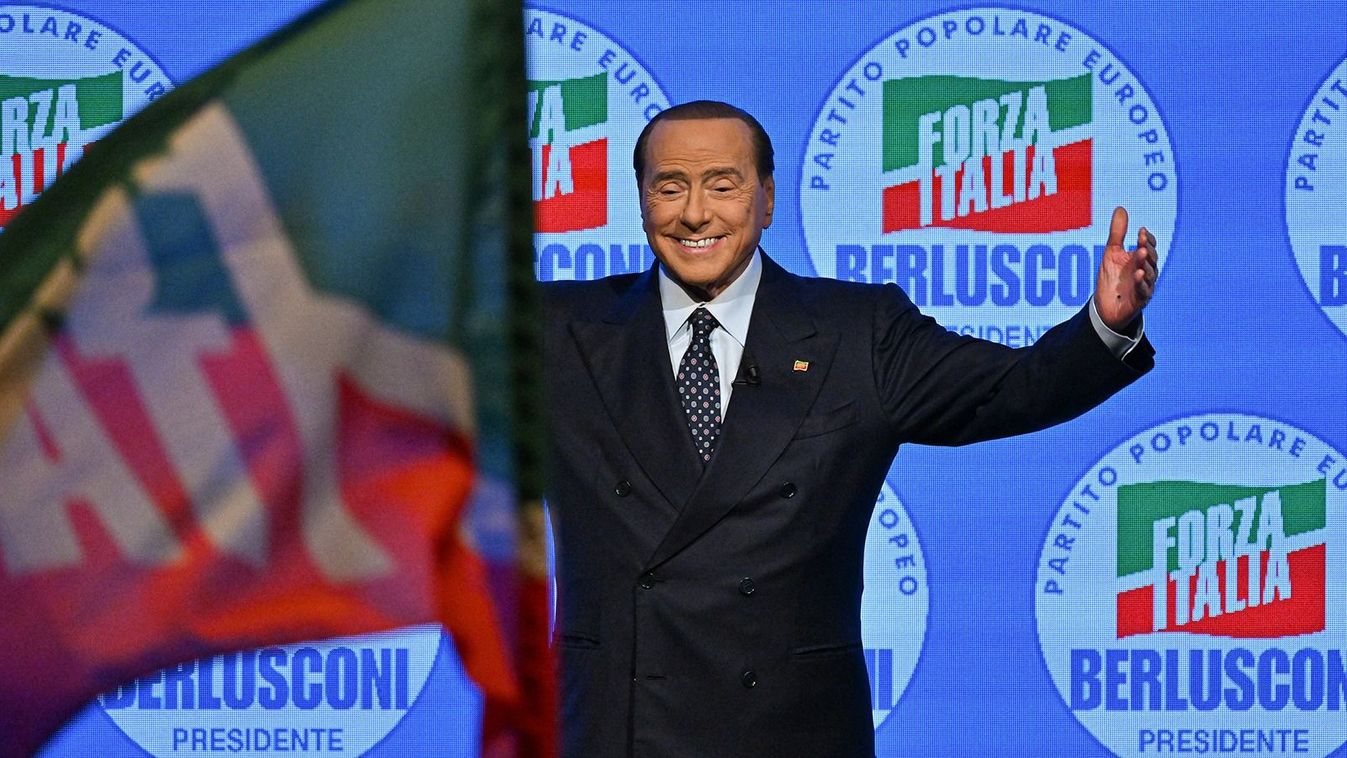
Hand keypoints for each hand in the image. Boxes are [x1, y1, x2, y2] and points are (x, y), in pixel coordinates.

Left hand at [1094, 206, 1157, 331]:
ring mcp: (1144, 286)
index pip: (1149, 246)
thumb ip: (1118, 233)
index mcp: (1141, 259)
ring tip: (1140, 254)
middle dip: (1147, 249)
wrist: (1105, 306)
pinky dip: (1142, 282)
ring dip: (1146, 264)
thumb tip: (1120, 208)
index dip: (1146, 239)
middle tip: (1141, 241)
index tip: (1141, 231)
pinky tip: (1138, 274)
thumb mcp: (1112, 253)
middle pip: (1151, 258)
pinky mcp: (1139, 300)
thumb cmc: (1112, 279)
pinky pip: (1143, 291)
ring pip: (1150, 274)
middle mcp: (1146, 271)